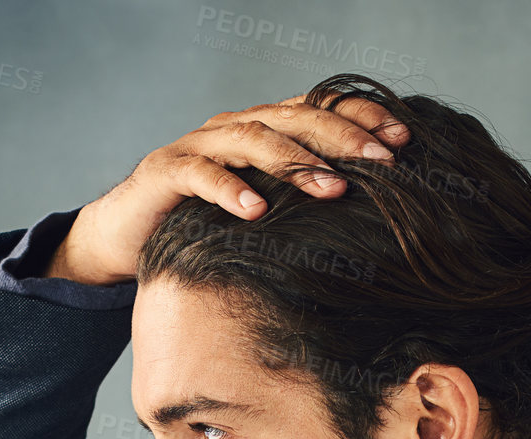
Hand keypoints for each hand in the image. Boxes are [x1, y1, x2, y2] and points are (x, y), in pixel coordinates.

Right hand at [43, 94, 409, 284]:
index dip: (361, 118)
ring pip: (254, 142)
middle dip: (343, 139)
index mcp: (264, 131)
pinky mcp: (166, 172)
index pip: (320, 111)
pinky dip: (229, 190)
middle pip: (295, 120)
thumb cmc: (205, 229)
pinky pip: (201, 175)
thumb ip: (302, 209)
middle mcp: (235, 129)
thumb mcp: (264, 217)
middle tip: (383, 162)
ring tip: (332, 189)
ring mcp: (200, 146)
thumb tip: (371, 230)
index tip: (404, 140)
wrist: (125, 237)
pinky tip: (257, 211)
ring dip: (296, 164)